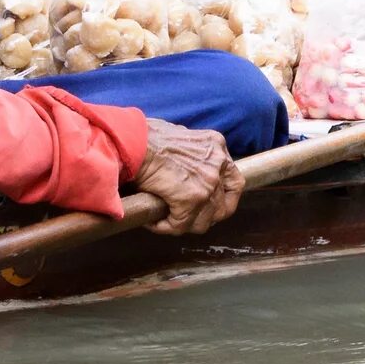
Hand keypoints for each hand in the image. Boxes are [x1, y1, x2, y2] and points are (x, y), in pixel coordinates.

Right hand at [132, 119, 243, 235]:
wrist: (130, 141)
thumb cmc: (144, 137)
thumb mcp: (179, 138)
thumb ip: (191, 156)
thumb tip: (186, 175)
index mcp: (216, 146)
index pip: (233, 182)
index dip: (222, 199)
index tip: (209, 205)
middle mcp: (218, 163)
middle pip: (224, 206)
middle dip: (204, 217)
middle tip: (185, 218)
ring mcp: (208, 181)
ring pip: (203, 221)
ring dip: (183, 224)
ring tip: (164, 219)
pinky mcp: (193, 198)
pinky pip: (181, 225)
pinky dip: (165, 227)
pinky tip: (152, 221)